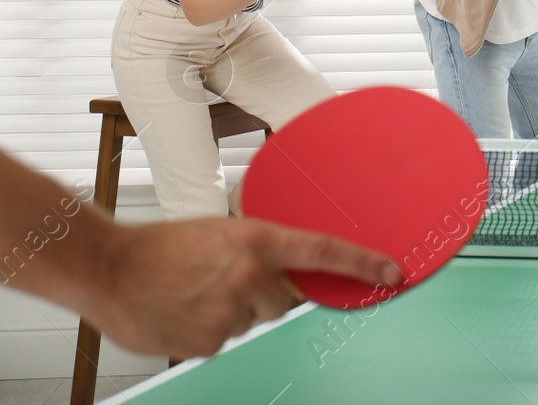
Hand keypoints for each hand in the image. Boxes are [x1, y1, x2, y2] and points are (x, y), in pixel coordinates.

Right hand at [87, 217, 400, 358]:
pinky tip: (185, 312)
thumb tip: (286, 267)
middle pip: (284, 299)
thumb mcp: (220, 232)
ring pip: (253, 321)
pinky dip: (210, 331)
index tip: (391, 273)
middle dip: (262, 293)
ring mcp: (229, 311)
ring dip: (234, 312)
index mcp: (257, 240)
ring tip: (196, 292)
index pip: (325, 251)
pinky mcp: (209, 342)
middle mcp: (249, 275)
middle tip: (224, 280)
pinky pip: (226, 341)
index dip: (363, 264)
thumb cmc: (160, 246)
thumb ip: (258, 251)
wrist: (109, 268)